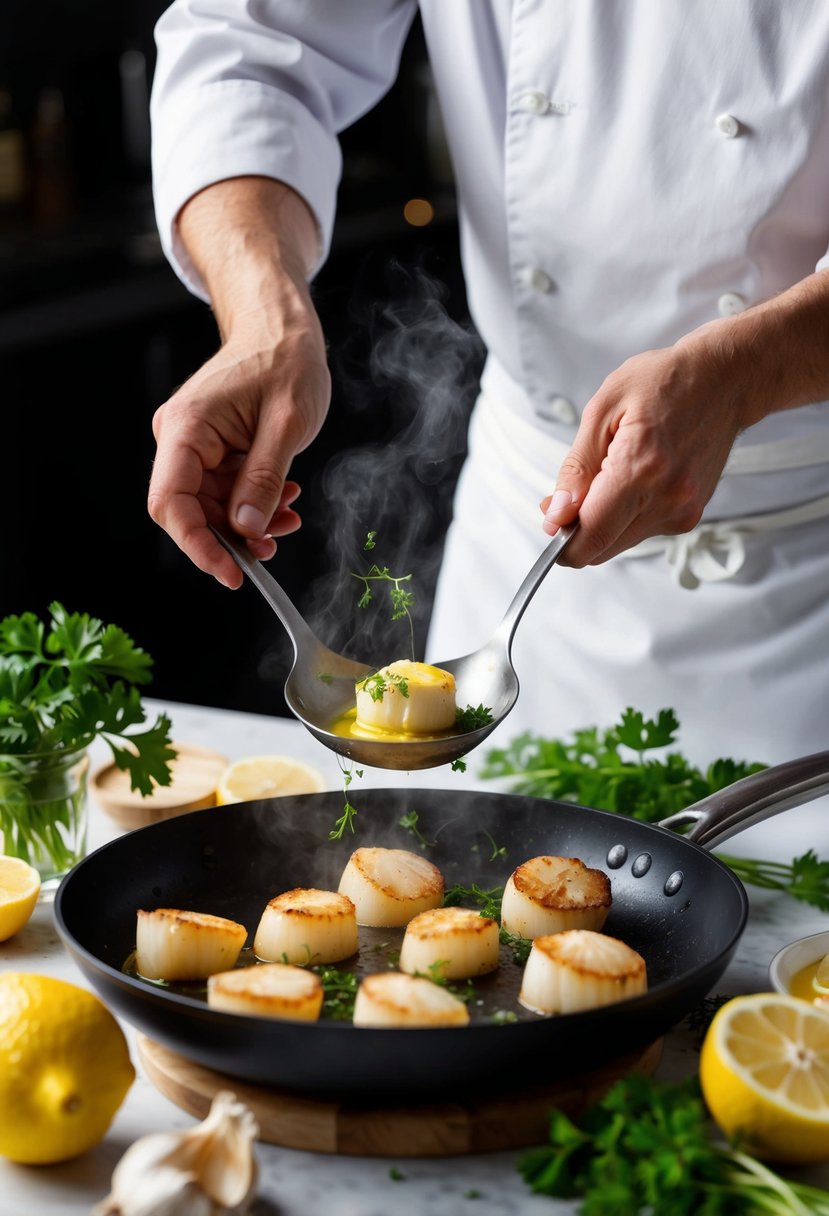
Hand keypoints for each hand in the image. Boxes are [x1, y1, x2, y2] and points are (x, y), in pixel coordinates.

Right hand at [148, 307, 330, 588]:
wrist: (284, 329)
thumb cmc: (285, 361)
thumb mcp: (286, 424)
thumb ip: (264, 479)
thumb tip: (245, 528)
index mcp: (186, 428)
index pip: (172, 503)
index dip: (198, 546)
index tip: (233, 574)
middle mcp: (180, 439)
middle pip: (190, 512)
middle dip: (232, 538)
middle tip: (272, 547)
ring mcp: (195, 446)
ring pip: (212, 508)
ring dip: (249, 523)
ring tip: (288, 518)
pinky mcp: (213, 451)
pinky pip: (226, 493)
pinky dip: (254, 505)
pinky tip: (284, 500)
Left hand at [539, 335, 748, 565]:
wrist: (724, 380)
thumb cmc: (665, 382)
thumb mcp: (602, 410)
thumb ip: (576, 469)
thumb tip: (556, 514)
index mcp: (641, 468)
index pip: (591, 536)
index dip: (561, 541)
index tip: (551, 522)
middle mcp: (668, 498)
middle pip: (602, 549)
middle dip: (577, 530)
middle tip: (573, 492)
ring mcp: (683, 510)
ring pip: (619, 543)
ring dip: (603, 521)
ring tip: (612, 473)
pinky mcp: (689, 515)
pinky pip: (640, 531)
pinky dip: (625, 515)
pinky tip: (634, 478)